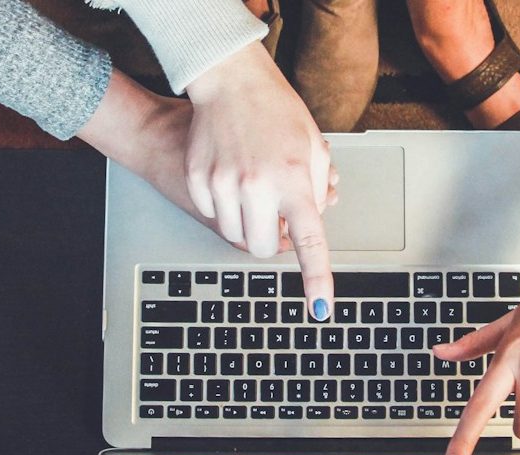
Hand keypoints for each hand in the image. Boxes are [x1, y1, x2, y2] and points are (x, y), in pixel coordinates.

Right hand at [185, 42, 335, 318]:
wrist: (230, 81)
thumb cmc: (276, 111)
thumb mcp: (313, 148)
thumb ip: (317, 191)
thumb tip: (310, 224)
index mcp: (294, 180)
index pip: (309, 241)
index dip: (316, 279)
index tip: (320, 308)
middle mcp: (257, 185)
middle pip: (262, 248)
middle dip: (271, 239)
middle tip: (276, 215)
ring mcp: (223, 183)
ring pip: (234, 235)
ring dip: (247, 222)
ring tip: (253, 188)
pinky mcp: (198, 179)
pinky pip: (212, 214)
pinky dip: (223, 205)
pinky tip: (230, 175)